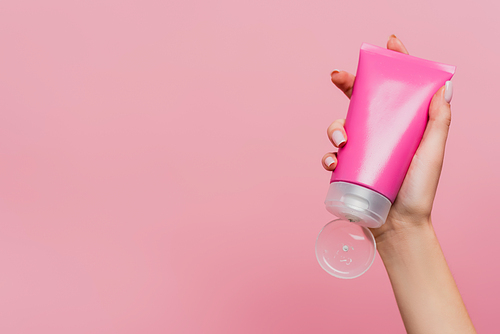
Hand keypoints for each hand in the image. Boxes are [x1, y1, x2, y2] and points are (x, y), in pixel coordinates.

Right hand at [321, 35, 453, 244]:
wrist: (398, 226)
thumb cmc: (419, 191)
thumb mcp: (432, 153)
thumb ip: (439, 122)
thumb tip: (444, 87)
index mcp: (401, 127)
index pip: (395, 91)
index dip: (391, 66)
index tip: (388, 45)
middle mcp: (379, 135)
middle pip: (360, 101)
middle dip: (347, 84)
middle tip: (338, 76)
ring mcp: (362, 152)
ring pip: (340, 126)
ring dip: (334, 126)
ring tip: (341, 140)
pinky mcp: (347, 169)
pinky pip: (331, 155)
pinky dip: (328, 156)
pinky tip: (333, 162)